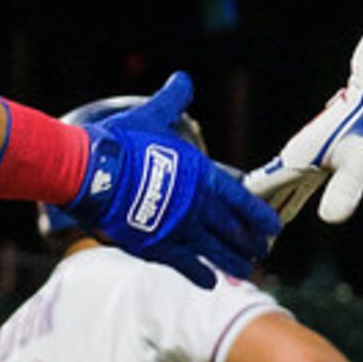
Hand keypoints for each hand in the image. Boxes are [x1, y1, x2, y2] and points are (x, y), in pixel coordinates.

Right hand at [63, 73, 278, 287]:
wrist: (89, 170)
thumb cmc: (119, 141)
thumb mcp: (151, 116)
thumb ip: (172, 101)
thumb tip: (182, 78)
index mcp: (200, 174)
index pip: (241, 199)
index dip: (259, 215)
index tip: (273, 227)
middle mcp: (196, 204)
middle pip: (232, 229)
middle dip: (249, 242)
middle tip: (261, 251)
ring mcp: (178, 227)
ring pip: (215, 250)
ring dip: (233, 261)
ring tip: (246, 269)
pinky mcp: (156, 245)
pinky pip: (186, 265)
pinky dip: (200, 274)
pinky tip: (210, 282)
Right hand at [245, 31, 362, 226]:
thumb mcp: (361, 163)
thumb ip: (345, 189)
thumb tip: (330, 219)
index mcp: (296, 159)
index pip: (256, 189)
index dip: (242, 214)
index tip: (234, 240)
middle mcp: (295, 158)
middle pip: (263, 193)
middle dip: (251, 220)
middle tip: (241, 252)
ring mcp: (306, 158)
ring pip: (277, 191)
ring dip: (266, 214)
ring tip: (256, 241)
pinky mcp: (320, 160)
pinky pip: (293, 188)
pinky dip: (284, 205)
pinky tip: (282, 217)